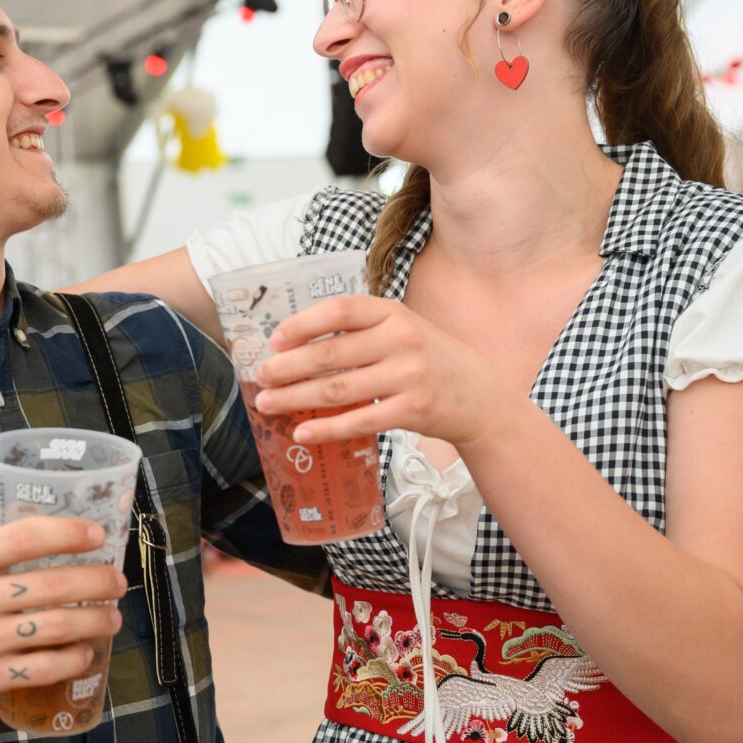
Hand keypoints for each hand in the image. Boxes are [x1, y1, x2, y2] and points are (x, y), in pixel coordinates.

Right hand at [0, 517, 125, 732]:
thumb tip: (28, 503)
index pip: (25, 537)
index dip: (68, 533)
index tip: (97, 535)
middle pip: (51, 584)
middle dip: (96, 582)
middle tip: (117, 581)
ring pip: (55, 627)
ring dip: (94, 621)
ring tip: (113, 616)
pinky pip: (43, 668)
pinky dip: (73, 659)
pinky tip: (86, 651)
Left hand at [251, 295, 515, 450]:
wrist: (482, 397)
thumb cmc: (429, 360)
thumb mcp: (402, 330)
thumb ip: (360, 331)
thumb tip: (296, 346)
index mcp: (392, 313)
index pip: (339, 310)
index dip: (302, 324)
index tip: (275, 340)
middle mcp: (401, 339)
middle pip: (330, 354)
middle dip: (287, 368)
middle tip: (260, 377)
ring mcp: (409, 375)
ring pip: (338, 389)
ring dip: (296, 398)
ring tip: (268, 404)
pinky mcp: (414, 409)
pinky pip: (360, 420)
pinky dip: (327, 429)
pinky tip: (302, 432)